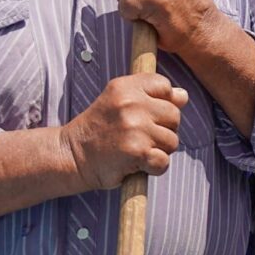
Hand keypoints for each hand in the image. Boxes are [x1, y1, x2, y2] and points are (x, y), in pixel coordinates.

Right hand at [63, 71, 187, 189]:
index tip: (144, 114)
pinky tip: (136, 164)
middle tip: (139, 136)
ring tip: (135, 149)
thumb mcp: (118, 102)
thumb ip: (151, 96)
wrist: (72, 155)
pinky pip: (164, 161)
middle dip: (163, 129)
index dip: (162, 103)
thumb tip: (183, 96)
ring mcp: (134, 128)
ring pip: (172, 141)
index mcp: (125, 87)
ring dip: (158, 150)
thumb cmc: (99, 130)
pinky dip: (154, 168)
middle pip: (174, 115)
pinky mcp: (137, 151)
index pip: (164, 86)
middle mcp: (130, 104)